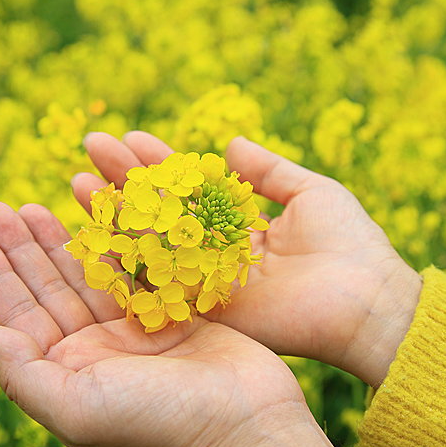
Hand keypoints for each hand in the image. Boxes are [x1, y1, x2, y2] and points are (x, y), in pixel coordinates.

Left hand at [0, 202, 335, 446]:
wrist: (245, 429)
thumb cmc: (157, 425)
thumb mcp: (77, 408)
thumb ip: (22, 374)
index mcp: (68, 377)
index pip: (20, 319)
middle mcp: (98, 353)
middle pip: (51, 290)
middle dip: (23, 249)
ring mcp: (137, 332)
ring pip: (91, 274)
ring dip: (64, 239)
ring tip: (34, 203)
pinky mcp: (177, 313)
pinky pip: (139, 267)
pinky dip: (118, 239)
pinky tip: (98, 212)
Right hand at [73, 132, 422, 385]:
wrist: (368, 302)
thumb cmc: (351, 245)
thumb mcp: (311, 192)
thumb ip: (268, 171)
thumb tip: (229, 142)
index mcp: (241, 229)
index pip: (189, 189)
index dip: (158, 162)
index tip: (127, 135)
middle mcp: (216, 256)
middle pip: (161, 213)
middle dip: (125, 179)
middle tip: (90, 146)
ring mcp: (207, 284)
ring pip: (151, 243)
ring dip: (115, 212)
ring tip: (77, 178)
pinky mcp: (205, 311)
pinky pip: (158, 280)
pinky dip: (127, 254)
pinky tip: (95, 226)